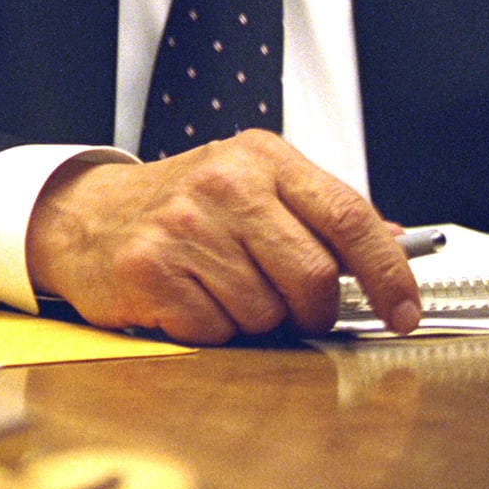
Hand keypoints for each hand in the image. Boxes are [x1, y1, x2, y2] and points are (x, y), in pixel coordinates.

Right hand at [25, 130, 419, 343]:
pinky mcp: (151, 269)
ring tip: (218, 288)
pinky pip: (216, 330)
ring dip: (252, 319)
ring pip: (266, 312)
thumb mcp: (251, 185)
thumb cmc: (180, 207)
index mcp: (260, 158)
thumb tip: (397, 239)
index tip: (403, 309)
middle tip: (291, 308)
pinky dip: (210, 329)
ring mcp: (183, 226)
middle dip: (312, 309)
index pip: (349, 216)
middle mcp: (223, 184)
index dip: (388, 272)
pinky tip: (187, 298)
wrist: (84, 215)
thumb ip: (319, 212)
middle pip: (313, 277)